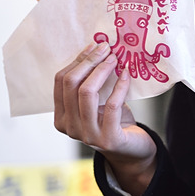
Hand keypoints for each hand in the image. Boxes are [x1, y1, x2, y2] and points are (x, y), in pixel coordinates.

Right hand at [54, 41, 157, 195]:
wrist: (133, 150)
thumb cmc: (115, 121)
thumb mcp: (98, 102)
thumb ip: (93, 83)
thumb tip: (97, 49)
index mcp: (62, 117)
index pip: (61, 82)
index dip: (77, 60)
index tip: (94, 45)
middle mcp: (70, 128)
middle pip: (72, 84)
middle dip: (89, 61)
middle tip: (106, 47)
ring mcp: (87, 135)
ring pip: (87, 92)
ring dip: (102, 70)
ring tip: (116, 58)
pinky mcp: (108, 138)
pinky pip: (111, 104)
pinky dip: (119, 86)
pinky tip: (126, 74)